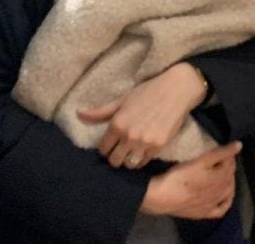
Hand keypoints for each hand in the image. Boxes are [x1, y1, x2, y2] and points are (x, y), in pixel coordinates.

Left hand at [77, 62, 206, 168]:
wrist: (176, 90)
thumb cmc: (147, 92)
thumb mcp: (122, 100)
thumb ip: (100, 112)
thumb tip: (78, 114)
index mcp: (117, 123)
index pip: (103, 149)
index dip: (105, 148)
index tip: (110, 145)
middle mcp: (129, 135)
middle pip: (114, 161)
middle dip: (115, 156)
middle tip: (119, 150)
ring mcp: (144, 142)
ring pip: (129, 165)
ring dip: (128, 160)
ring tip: (130, 152)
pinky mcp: (158, 146)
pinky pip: (144, 162)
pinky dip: (141, 159)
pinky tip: (142, 151)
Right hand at [140, 142, 241, 218]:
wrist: (163, 198)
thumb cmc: (180, 176)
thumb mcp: (200, 161)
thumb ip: (219, 153)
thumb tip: (240, 145)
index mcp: (220, 178)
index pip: (230, 164)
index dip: (229, 154)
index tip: (223, 148)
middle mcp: (219, 191)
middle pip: (229, 177)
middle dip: (229, 167)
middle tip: (222, 159)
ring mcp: (213, 203)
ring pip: (228, 192)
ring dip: (229, 181)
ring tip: (223, 174)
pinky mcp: (204, 213)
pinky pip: (221, 209)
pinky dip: (226, 202)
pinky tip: (224, 197)